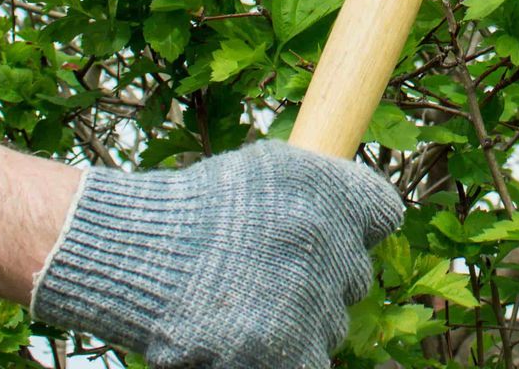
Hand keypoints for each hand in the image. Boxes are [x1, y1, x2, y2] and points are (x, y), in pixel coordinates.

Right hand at [32, 141, 403, 367]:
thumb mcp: (266, 169)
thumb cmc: (197, 209)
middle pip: (354, 276)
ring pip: (331, 325)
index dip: (355, 226)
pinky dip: (286, 356)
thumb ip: (321, 184)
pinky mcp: (287, 353)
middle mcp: (330, 244)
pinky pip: (310, 362)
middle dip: (320, 277)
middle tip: (268, 273)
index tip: (329, 234)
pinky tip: (247, 335)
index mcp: (332, 191)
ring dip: (301, 320)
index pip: (384, 213)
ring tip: (247, 303)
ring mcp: (310, 303)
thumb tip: (366, 209)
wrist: (134, 254)